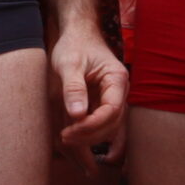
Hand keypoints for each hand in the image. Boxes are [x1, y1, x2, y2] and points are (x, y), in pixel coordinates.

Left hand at [49, 21, 127, 166]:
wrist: (78, 34)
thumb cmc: (74, 45)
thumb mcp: (69, 63)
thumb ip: (73, 88)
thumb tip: (77, 115)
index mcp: (117, 79)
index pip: (111, 111)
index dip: (92, 125)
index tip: (69, 132)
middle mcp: (119, 92)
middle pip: (111, 124)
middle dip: (89, 135)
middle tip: (64, 138)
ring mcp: (113, 99)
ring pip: (108, 129)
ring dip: (90, 139)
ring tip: (68, 142)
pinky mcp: (102, 104)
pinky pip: (101, 126)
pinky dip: (90, 137)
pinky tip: (78, 149)